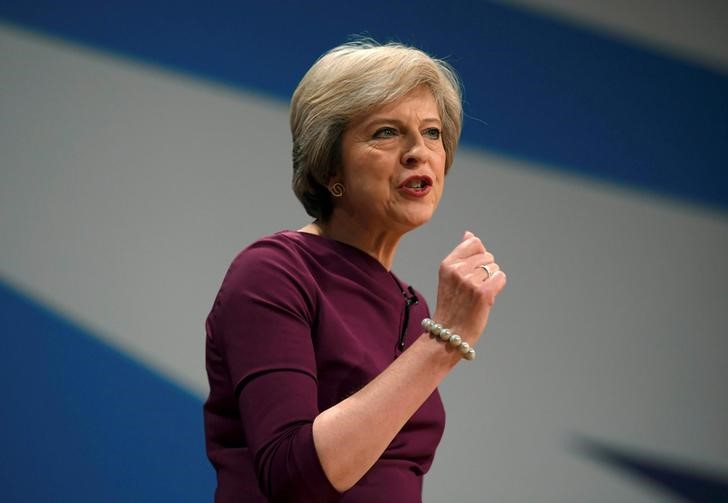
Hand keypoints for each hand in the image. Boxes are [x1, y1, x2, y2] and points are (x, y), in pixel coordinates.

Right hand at [431, 231, 506, 345]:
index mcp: (448, 264)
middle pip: (487, 256)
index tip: (472, 272)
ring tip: (478, 294)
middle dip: (486, 270)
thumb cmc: (452, 305)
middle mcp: (457, 270)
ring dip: (492, 280)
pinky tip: (487, 298)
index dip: (479, 256)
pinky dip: (498, 287)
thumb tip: (469, 234)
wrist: (450, 333)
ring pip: (495, 267)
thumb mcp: (450, 276)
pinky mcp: (483, 293)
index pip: (474, 242)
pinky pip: (501, 278)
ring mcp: (470, 281)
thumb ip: (461, 253)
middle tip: (474, 288)